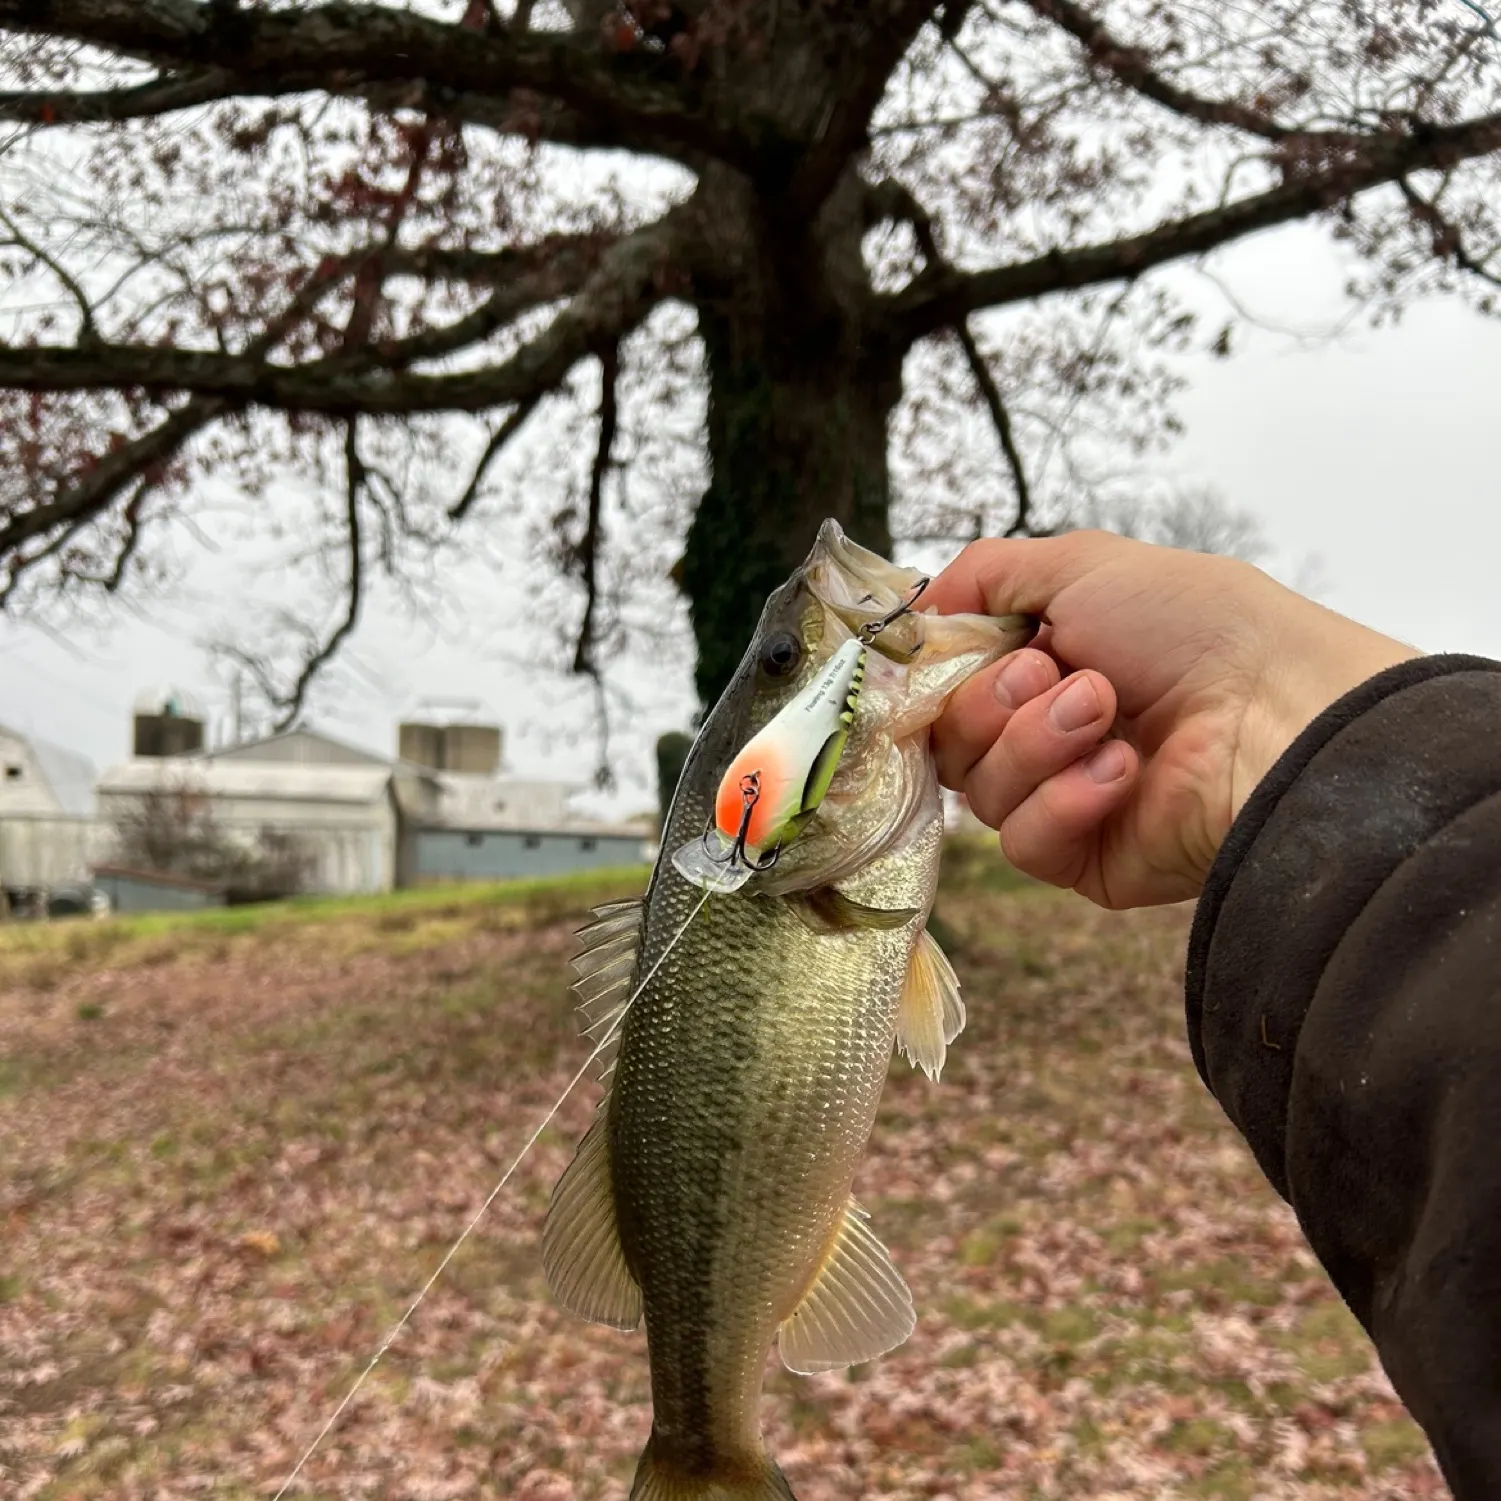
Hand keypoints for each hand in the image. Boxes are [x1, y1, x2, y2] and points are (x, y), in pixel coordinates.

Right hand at [927, 531, 1419, 907]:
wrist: (1273, 709)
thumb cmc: (1192, 627)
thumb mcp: (1080, 564)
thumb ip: (985, 573)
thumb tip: (917, 608)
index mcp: (1041, 666)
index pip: (944, 686)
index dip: (937, 673)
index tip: (951, 650)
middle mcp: (1044, 734)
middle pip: (948, 741)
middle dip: (991, 701)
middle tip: (1055, 671)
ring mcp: (1062, 799)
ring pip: (979, 792)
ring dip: (1036, 743)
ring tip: (1106, 713)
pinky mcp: (1083, 860)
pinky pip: (1023, 841)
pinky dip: (1065, 801)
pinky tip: (1123, 771)